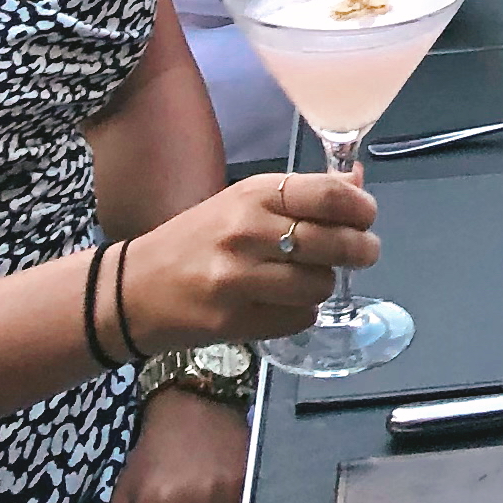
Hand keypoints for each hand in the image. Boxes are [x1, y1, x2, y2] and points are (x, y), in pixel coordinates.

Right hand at [118, 169, 373, 355]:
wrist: (134, 288)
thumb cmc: (198, 239)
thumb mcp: (244, 201)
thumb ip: (301, 194)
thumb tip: (357, 181)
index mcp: (253, 194)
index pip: (328, 195)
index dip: (360, 208)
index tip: (368, 216)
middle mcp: (247, 232)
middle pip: (332, 242)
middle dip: (361, 249)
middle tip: (365, 251)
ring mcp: (238, 280)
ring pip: (319, 284)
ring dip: (326, 284)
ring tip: (314, 278)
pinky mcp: (233, 322)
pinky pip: (297, 318)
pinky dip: (302, 312)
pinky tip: (287, 303)